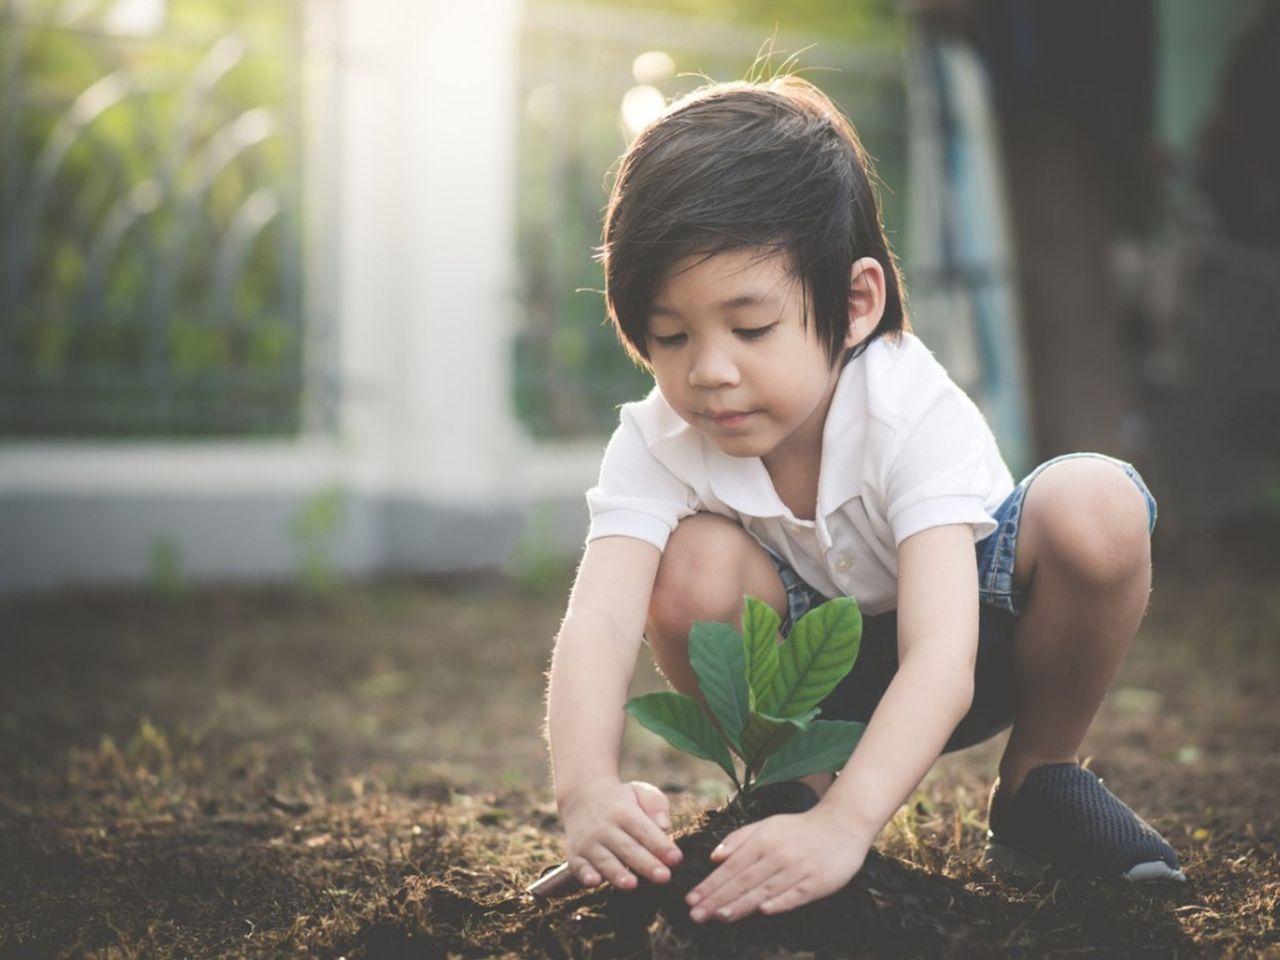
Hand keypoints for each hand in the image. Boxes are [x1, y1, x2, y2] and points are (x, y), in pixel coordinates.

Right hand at [559, 779, 683, 890]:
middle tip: (664, 877)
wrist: (581, 796)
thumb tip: (664, 826)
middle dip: (646, 864)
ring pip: (604, 860)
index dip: (660, 845)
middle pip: (628, 848)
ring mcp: (588, 842)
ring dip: (617, 873)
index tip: (676, 859)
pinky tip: (595, 882)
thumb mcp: (640, 792)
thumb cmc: (622, 800)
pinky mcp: (575, 856)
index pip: (645, 830)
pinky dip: (585, 875)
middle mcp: (604, 827)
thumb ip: (655, 805)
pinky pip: (579, 867)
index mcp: (624, 812)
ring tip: (632, 885)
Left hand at [685, 802, 869, 922]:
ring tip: (719, 916)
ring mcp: (798, 869)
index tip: (691, 900)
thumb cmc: (799, 828)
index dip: (710, 884)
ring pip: (765, 889)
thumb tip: (713, 857)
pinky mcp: (818, 882)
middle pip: (743, 880)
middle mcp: (778, 854)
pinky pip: (796, 895)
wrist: (842, 825)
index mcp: (763, 841)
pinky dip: (780, 902)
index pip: (731, 867)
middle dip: (717, 898)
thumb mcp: (767, 825)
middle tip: (696, 915)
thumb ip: (739, 839)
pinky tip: (764, 911)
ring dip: (741, 903)